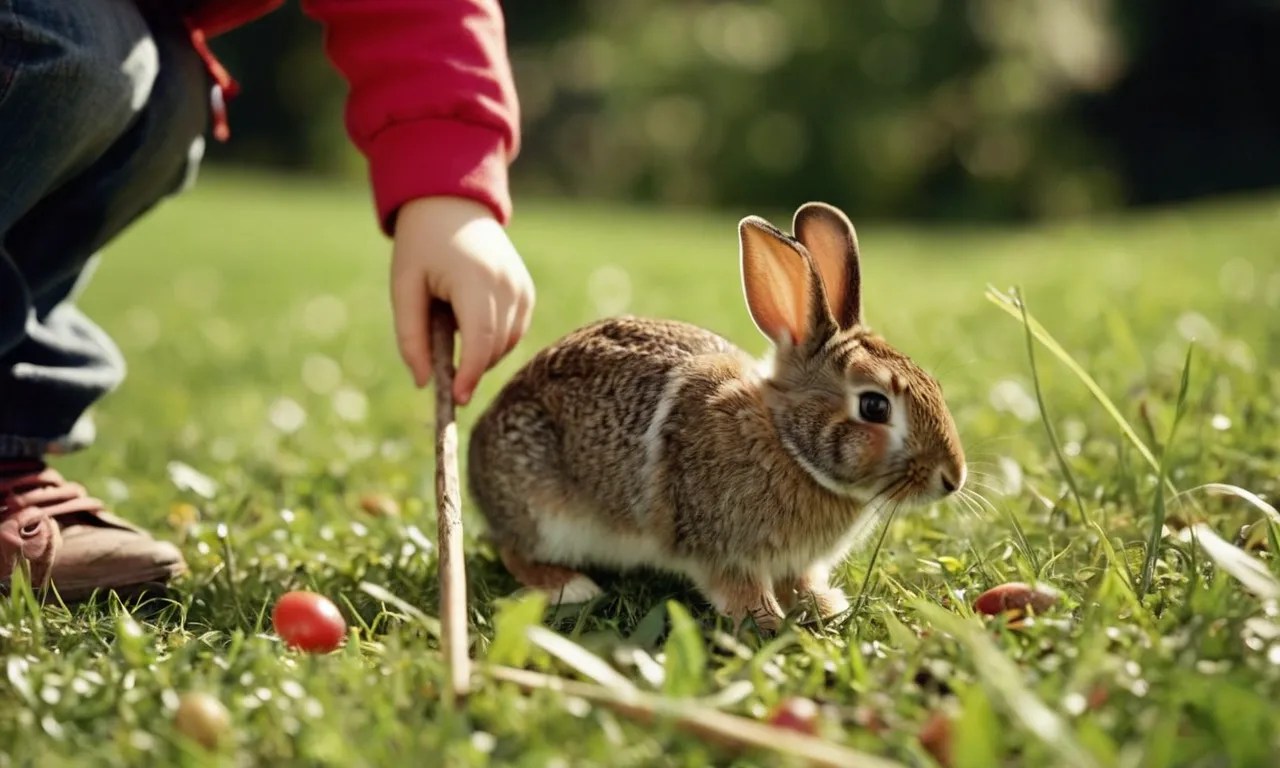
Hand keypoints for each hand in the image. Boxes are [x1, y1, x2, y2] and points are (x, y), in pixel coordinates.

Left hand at [390, 196, 533, 404]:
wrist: (451, 204)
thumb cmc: (421, 246)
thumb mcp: (404, 288)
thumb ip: (411, 337)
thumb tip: (424, 383)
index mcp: (475, 279)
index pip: (481, 339)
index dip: (471, 373)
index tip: (457, 397)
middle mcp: (507, 283)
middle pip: (495, 346)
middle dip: (472, 365)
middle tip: (442, 359)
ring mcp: (522, 285)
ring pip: (508, 343)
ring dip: (482, 352)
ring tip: (452, 321)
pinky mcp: (527, 290)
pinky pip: (515, 331)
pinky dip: (495, 340)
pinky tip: (471, 322)